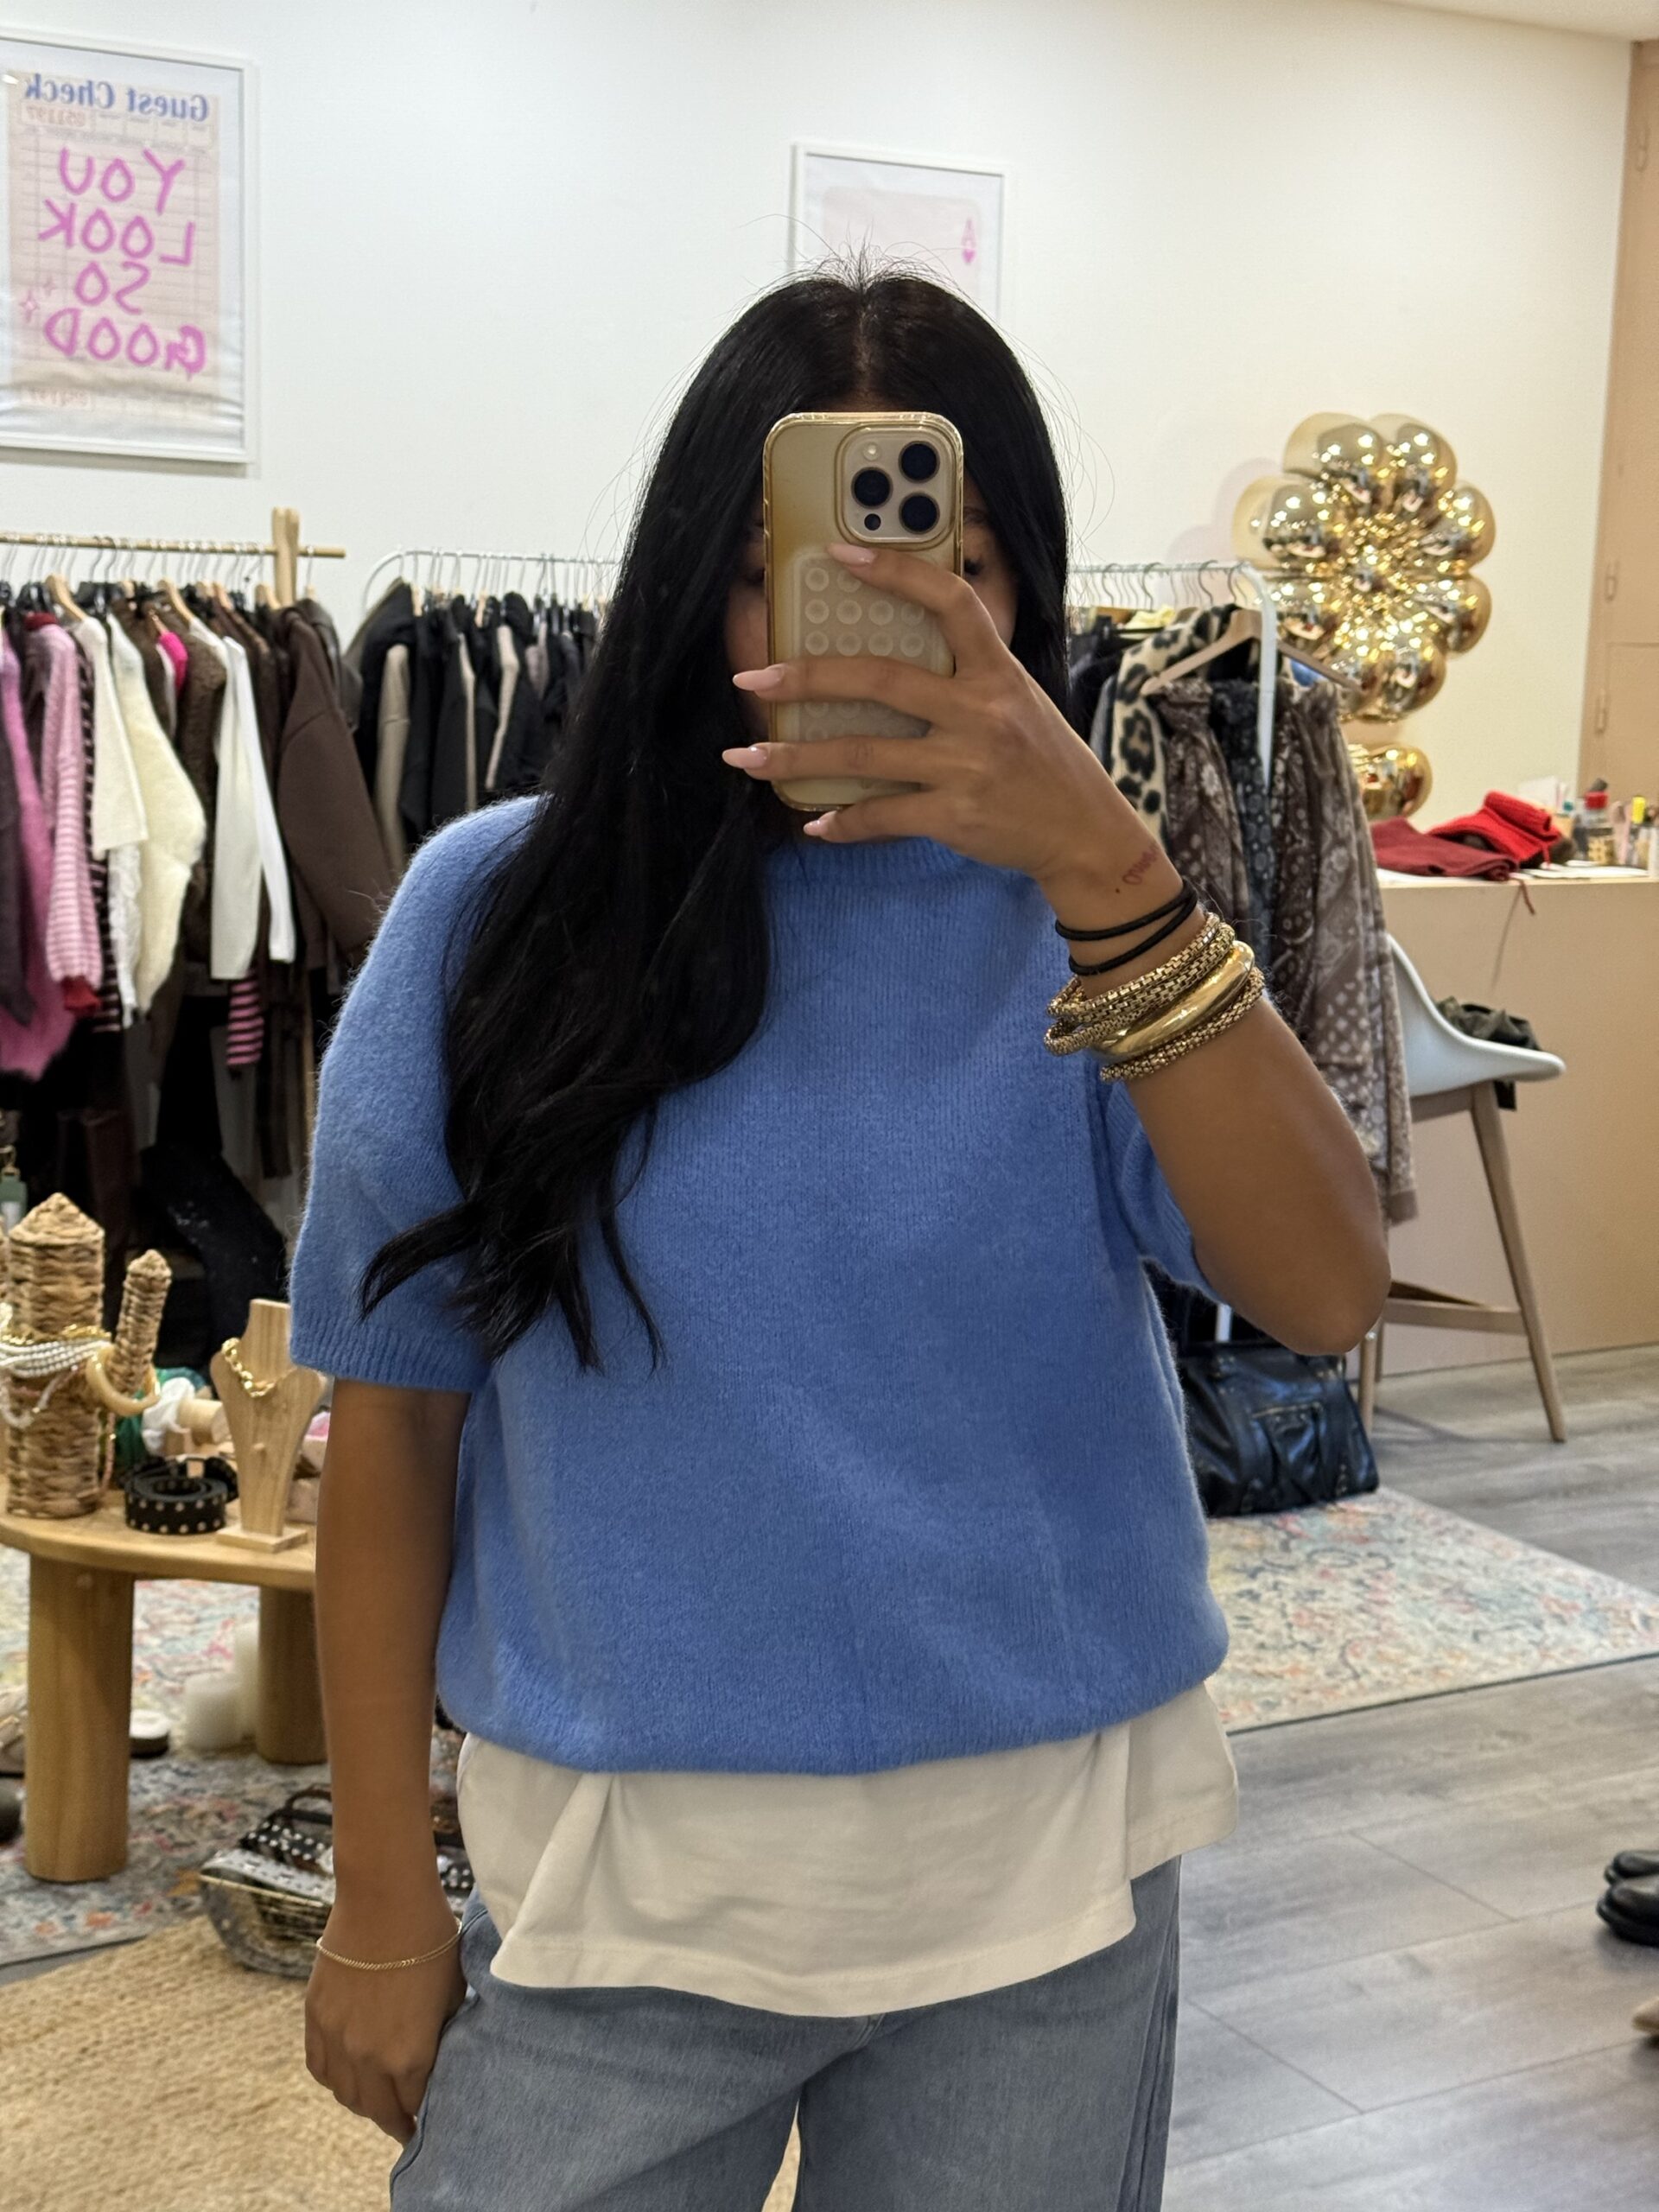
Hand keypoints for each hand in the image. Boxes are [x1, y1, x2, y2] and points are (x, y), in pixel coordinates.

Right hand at [305, 1890, 466, 2142]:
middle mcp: (368, 2059)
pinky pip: (319, 2066)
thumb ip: (443, 2034)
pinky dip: (333, 2078)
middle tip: (403, 2123)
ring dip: (362, 2103)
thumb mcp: (453, 1994)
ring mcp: (337, 2040)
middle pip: (377, 2109)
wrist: (385, 1899)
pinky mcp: (315, 2018)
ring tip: (377, 2100)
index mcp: (409, 2057)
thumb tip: (438, 2053)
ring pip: (345, 2094)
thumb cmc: (431, 1941)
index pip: (414, 2105)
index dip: (422, 2113)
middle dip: (393, 2120)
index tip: (427, 2120)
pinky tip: (346, 2075)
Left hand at [722, 541, 1170, 912]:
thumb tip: (895, 665)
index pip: (948, 602)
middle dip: (807, 678)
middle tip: (754, 676)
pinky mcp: (954, 815)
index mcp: (997, 672)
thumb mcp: (1020, 702)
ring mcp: (965, 765)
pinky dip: (843, 822)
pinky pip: (882, 815)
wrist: (1085, 832)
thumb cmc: (1046, 763)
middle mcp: (980, 712)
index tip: (840, 555)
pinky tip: (815, 823)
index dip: (895, 572)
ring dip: (796, 756)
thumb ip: (969, 678)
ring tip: (747, 756)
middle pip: (880, 680)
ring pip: (862, 754)